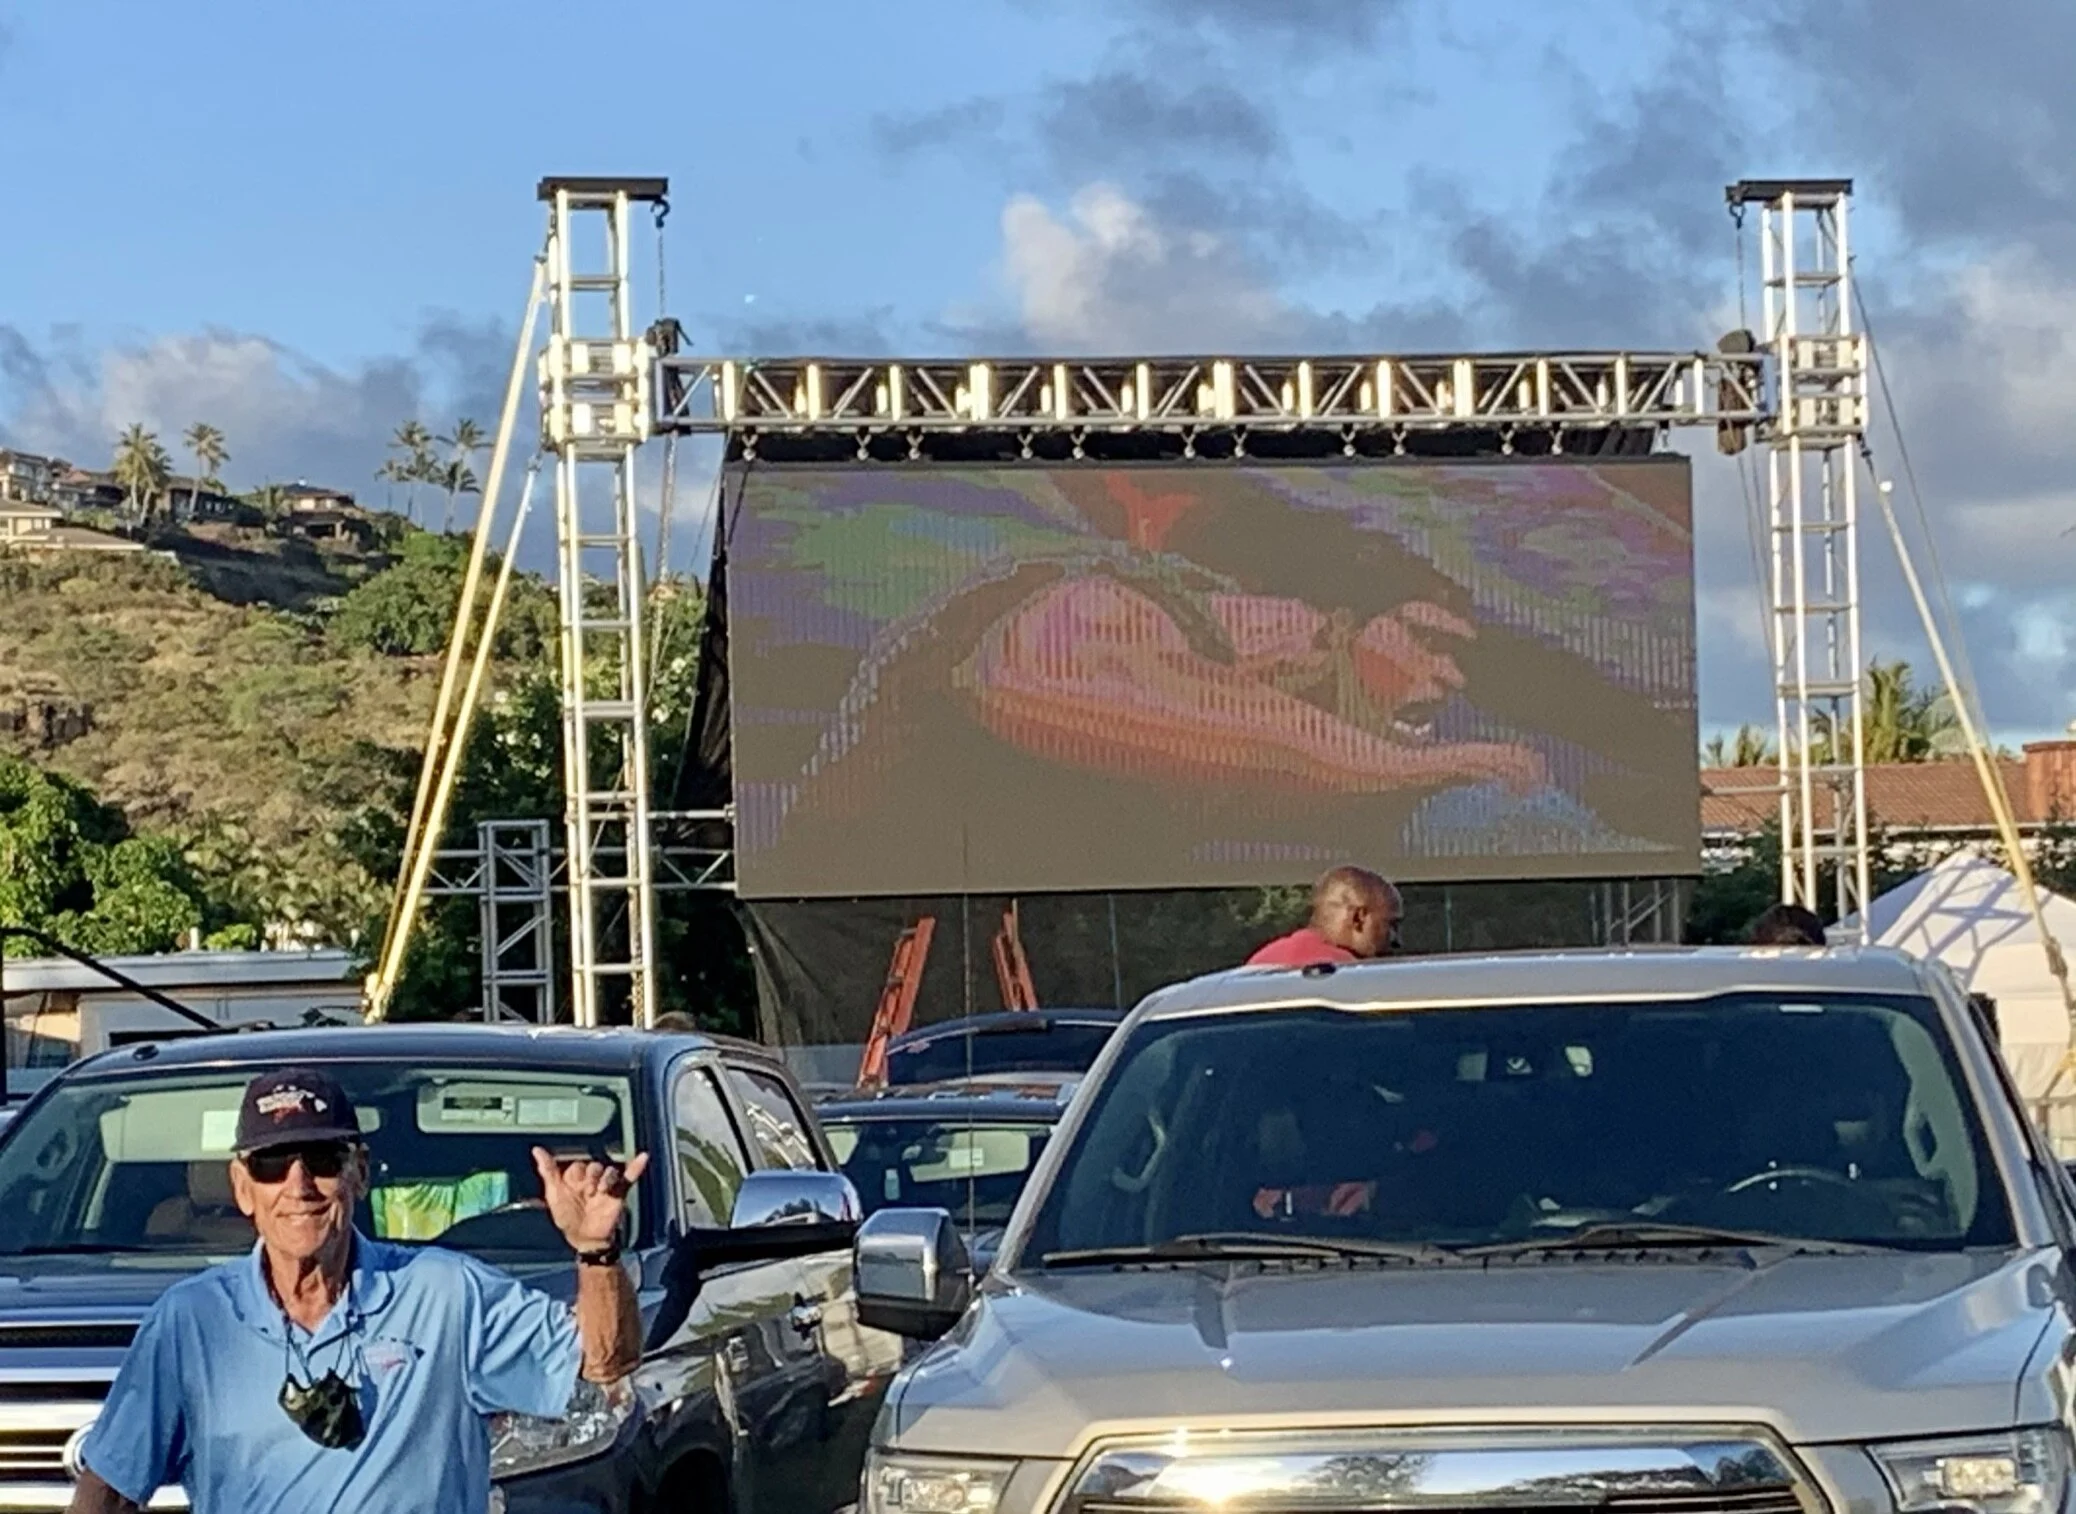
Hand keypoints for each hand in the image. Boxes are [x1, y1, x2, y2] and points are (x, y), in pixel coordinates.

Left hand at [532, 1147, 650, 1252]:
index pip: (577, 1165)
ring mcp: (606, 1185)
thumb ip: (548, 1172)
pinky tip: (643, 1157)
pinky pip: (629, 1177)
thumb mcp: (554, 1195)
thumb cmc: (568, 1219)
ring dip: (605, 1179)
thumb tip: (537, 1150)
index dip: (576, 1175)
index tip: (573, 1187)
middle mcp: (591, 1180)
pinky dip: (636, 1167)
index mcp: (575, 1179)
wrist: (586, 1239)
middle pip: (594, 1166)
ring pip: (609, 1171)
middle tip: (587, 1193)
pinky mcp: (619, 1193)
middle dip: (591, 1177)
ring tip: (601, 1192)